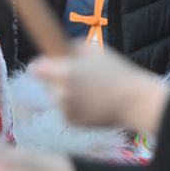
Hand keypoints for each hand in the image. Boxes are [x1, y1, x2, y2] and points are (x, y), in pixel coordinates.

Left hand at [30, 44, 169, 134]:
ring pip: (58, 98)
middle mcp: (60, 93)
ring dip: (67, 94)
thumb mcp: (94, 50)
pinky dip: (75, 107)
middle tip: (78, 77)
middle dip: (57, 80)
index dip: (42, 66)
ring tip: (89, 91)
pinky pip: (67, 110)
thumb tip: (62, 49)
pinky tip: (92, 102)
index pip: (36, 69)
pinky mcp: (72, 122)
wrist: (133, 101)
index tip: (48, 65)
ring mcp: (65, 110)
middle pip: (47, 84)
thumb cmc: (117, 72)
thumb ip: (73, 48)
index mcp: (64, 73)